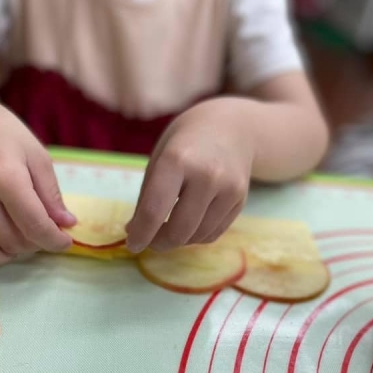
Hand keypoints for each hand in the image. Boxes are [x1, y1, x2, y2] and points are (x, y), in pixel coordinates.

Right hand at [0, 105, 75, 268]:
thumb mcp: (35, 154)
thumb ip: (51, 193)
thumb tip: (65, 225)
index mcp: (5, 176)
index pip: (34, 225)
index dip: (55, 240)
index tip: (64, 241)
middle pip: (12, 242)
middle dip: (34, 242)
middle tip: (40, 226)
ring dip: (7, 252)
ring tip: (18, 233)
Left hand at [125, 100, 253, 252]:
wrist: (231, 128)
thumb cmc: (185, 144)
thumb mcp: (159, 160)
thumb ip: (147, 197)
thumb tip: (135, 233)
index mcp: (177, 160)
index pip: (154, 210)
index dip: (141, 234)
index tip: (132, 244)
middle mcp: (206, 175)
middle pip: (179, 231)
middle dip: (159, 243)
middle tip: (149, 241)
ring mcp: (228, 189)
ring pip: (197, 237)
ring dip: (178, 240)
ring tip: (168, 228)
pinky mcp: (240, 200)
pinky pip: (213, 233)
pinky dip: (196, 236)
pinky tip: (189, 223)